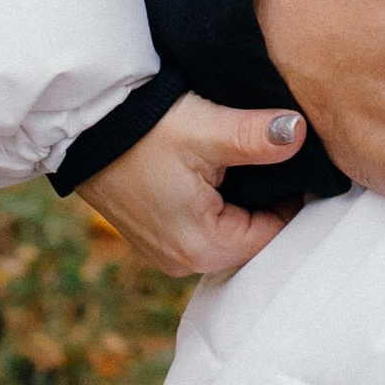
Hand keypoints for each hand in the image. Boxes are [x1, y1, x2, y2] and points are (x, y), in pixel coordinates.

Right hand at [76, 93, 309, 280]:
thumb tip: (299, 134)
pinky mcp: (155, 233)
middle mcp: (184, 260)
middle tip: (278, 155)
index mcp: (202, 248)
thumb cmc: (144, 129)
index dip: (293, 196)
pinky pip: (204, 222)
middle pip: (251, 234)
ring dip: (242, 197)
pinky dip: (218, 199)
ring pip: (229, 227)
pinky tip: (221, 167)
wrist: (82, 124)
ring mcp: (166, 250)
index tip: (302, 161)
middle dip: (267, 198)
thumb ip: (259, 137)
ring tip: (251, 156)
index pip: (273, 233)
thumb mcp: (208, 130)